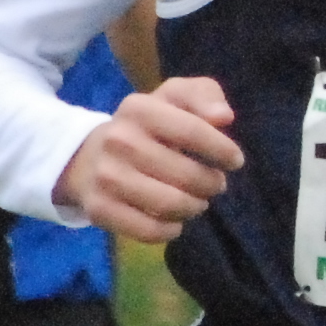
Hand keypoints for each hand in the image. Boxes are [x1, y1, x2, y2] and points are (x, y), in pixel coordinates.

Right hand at [58, 76, 239, 241]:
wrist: (89, 157)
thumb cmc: (148, 126)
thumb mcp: (174, 98)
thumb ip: (204, 95)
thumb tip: (223, 117)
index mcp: (139, 109)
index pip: (192, 132)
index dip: (222, 150)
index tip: (235, 161)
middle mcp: (118, 140)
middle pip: (186, 175)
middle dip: (211, 184)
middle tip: (215, 184)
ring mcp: (106, 176)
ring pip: (170, 205)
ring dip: (194, 207)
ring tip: (198, 201)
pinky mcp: (98, 209)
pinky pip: (148, 230)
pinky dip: (171, 230)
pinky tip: (176, 221)